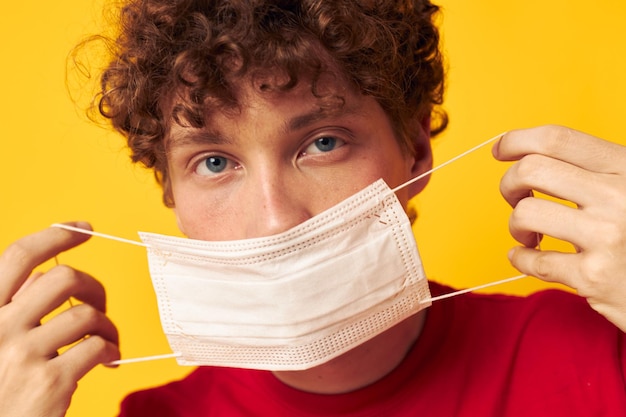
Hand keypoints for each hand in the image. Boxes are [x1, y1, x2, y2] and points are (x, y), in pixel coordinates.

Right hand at [0, 222, 119, 416]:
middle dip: (93, 286)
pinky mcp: (49, 383)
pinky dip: (111, 350)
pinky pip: (96, 347)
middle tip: (101, 304)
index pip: (19, 257)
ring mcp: (22, 355)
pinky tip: (107, 360)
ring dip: (107, 326)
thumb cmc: (1, 385)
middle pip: (63, 278)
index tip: (83, 228)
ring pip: (86, 314)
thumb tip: (48, 277)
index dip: (56, 237)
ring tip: (106, 341)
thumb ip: (15, 308)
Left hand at [493, 125, 625, 331]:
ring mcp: (607, 237)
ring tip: (529, 234)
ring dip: (515, 224)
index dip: (517, 139)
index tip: (500, 150)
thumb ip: (595, 171)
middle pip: (531, 169)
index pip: (557, 139)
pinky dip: (519, 257)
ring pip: (525, 213)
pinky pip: (533, 260)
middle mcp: (618, 196)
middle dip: (509, 184)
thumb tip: (529, 153)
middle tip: (517, 198)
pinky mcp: (595, 277)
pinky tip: (526, 256)